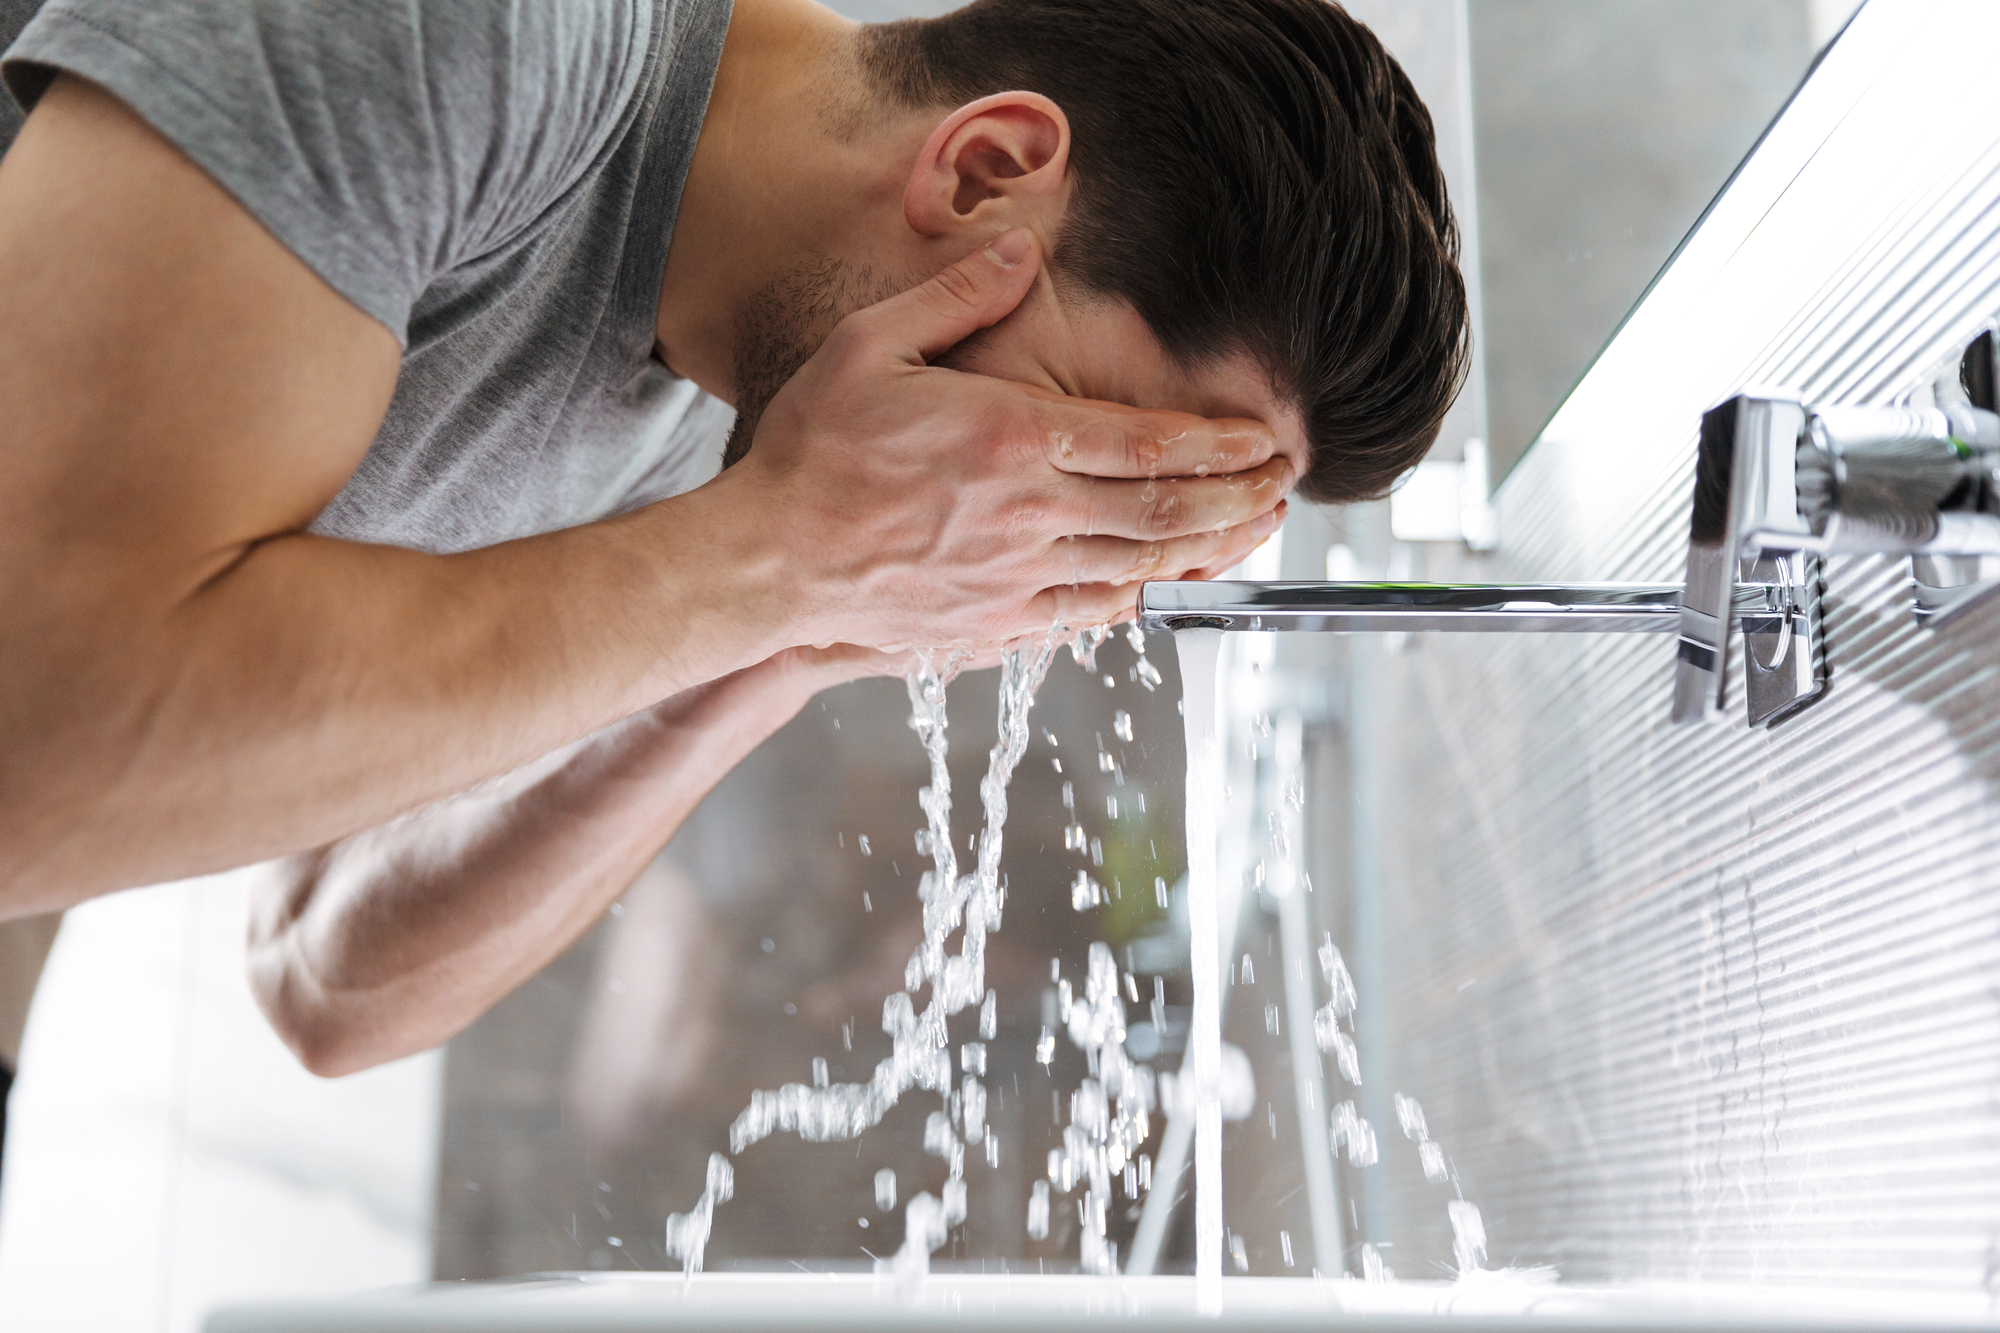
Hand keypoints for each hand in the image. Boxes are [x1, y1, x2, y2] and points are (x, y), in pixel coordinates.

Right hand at [709, 229, 1292, 650]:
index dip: (1218, 444)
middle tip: (1286, 489)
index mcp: (1011, 439)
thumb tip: (1021, 251)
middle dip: (1237, 499)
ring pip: (1140, 567)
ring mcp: (1017, 578)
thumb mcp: (871, 346)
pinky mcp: (995, 626)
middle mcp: (1029, 514)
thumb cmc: (815, 450)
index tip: (1265, 439)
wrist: (769, 560)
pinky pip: (1090, 615)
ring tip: (1256, 533)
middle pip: (1163, 511)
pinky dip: (1142, 599)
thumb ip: (956, 297)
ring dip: (1209, 550)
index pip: (1146, 443)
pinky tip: (1169, 585)